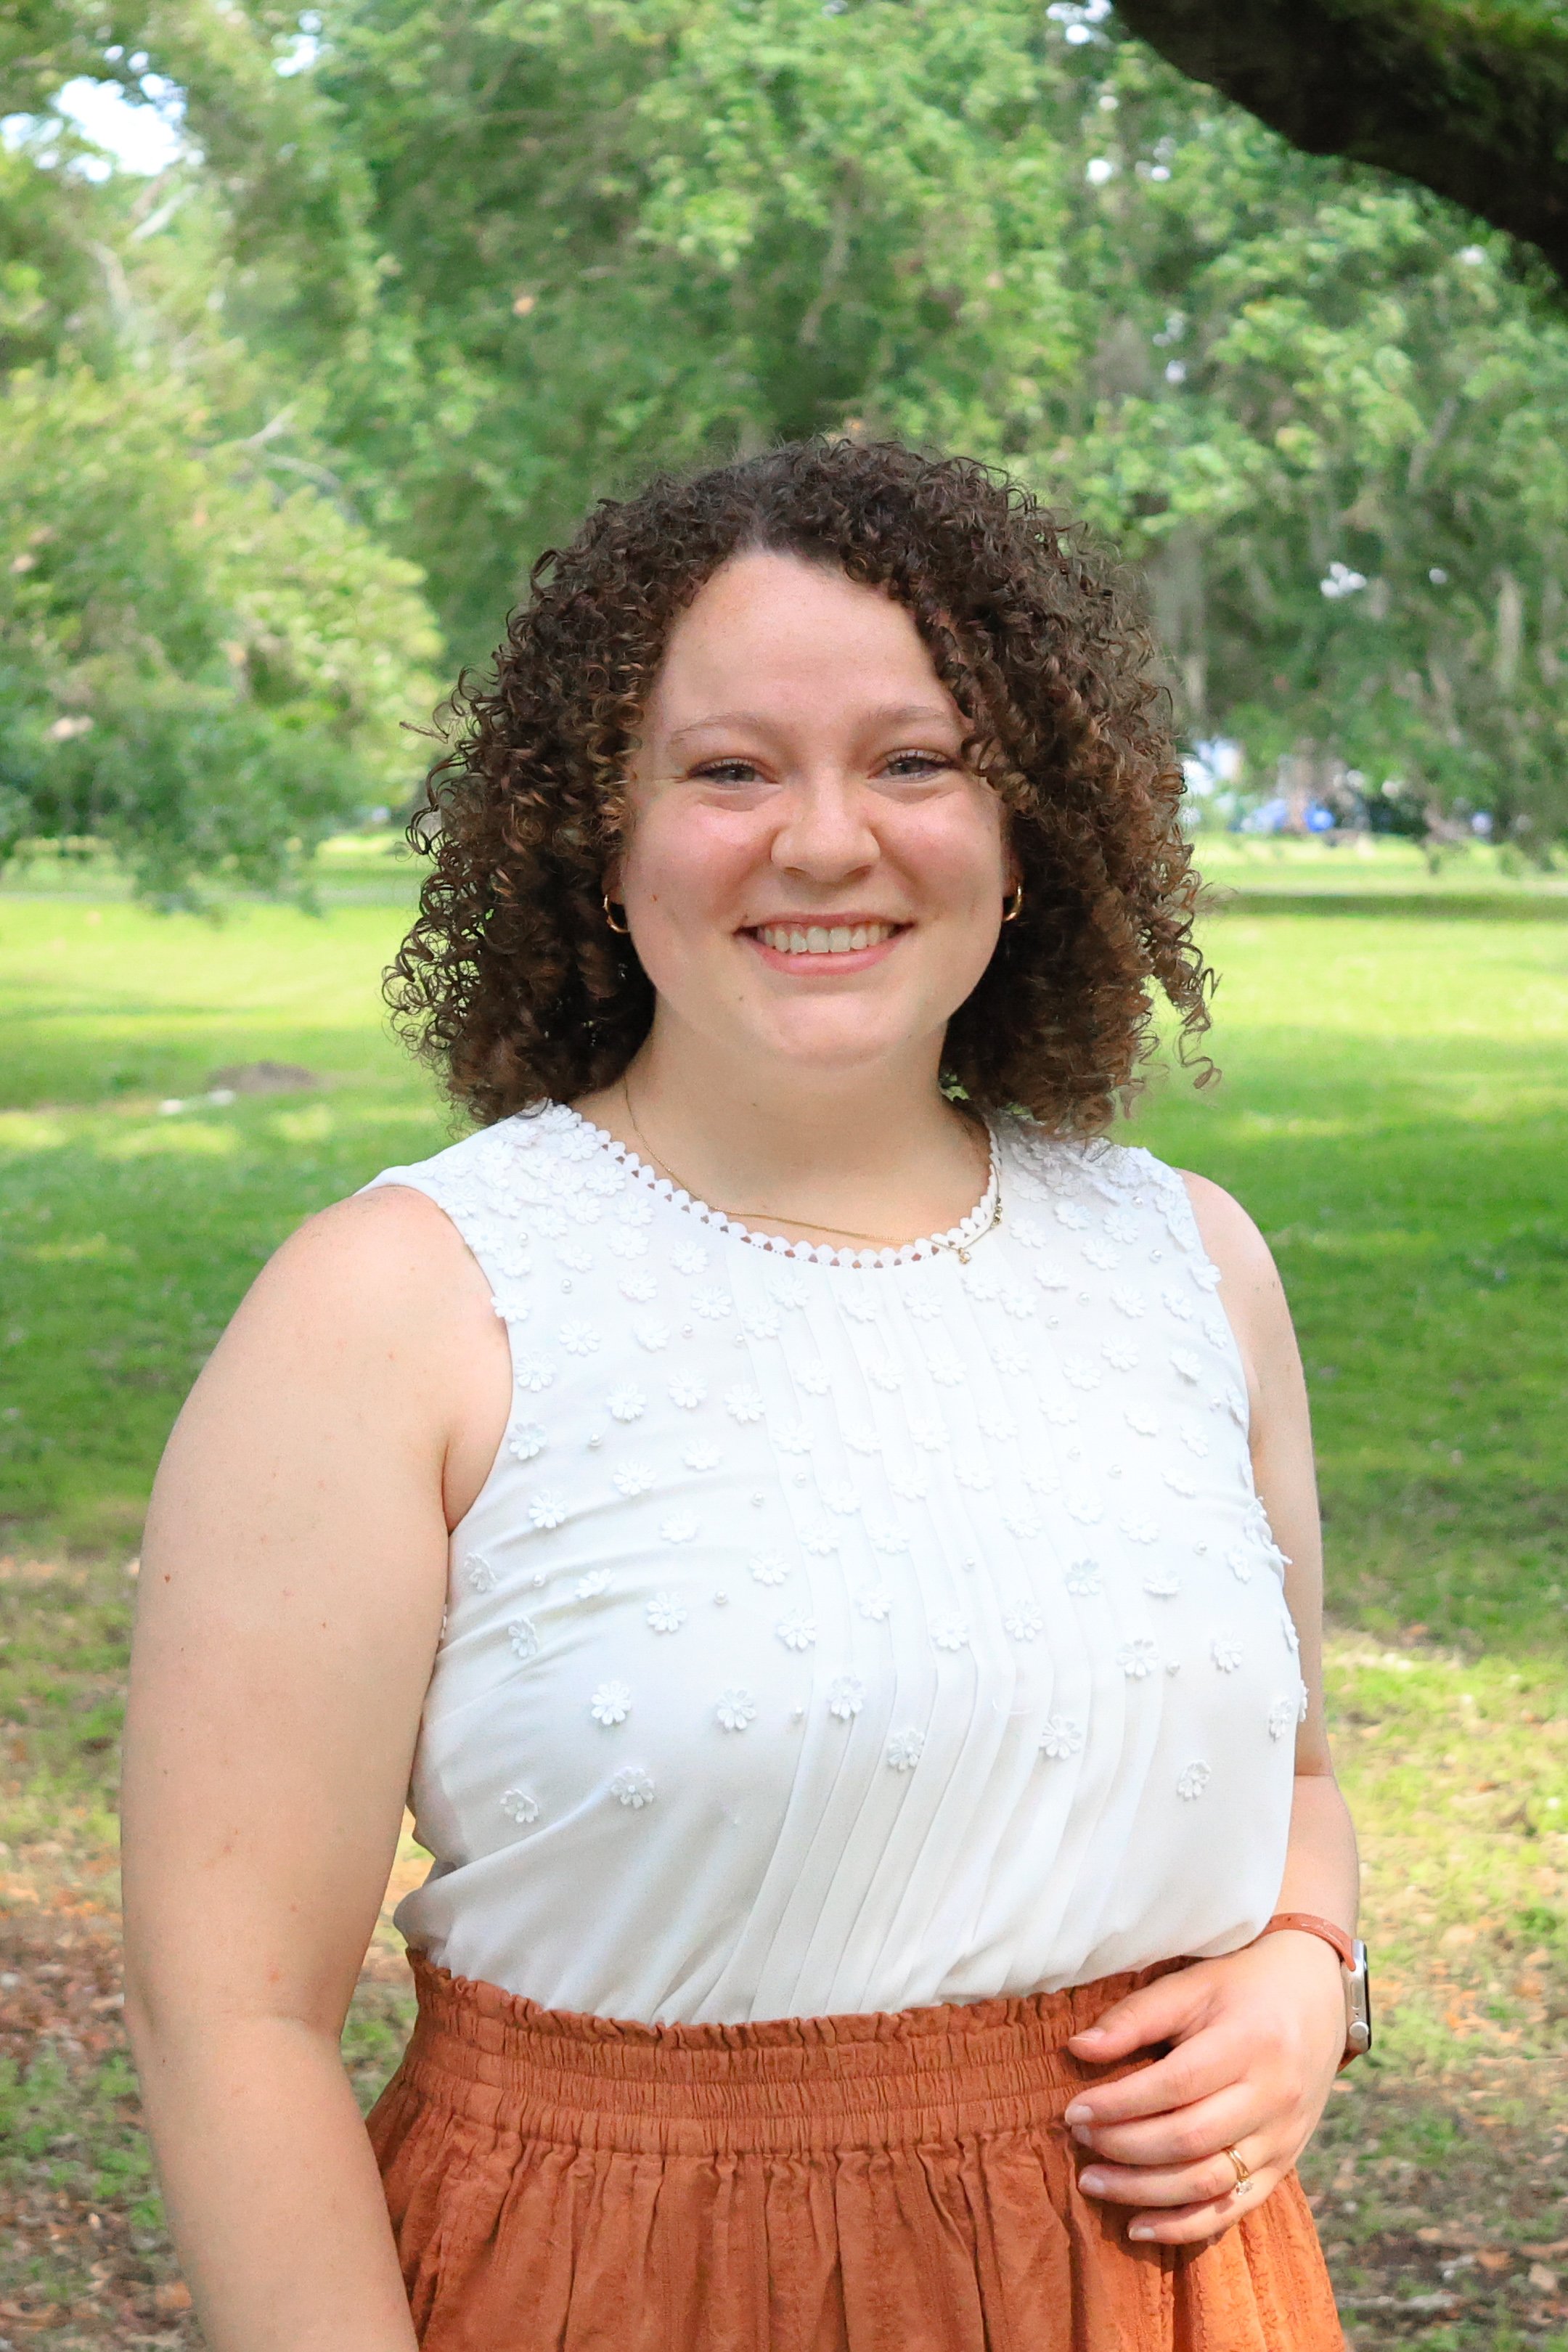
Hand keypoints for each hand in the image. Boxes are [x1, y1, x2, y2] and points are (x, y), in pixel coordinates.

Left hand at [1061, 1932, 1346, 2245]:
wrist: (1316, 1998)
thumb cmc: (1241, 1987)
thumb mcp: (1191, 1986)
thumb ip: (1136, 2017)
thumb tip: (1078, 2049)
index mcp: (1249, 2042)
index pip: (1175, 2085)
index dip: (1120, 2104)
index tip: (1074, 2110)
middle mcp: (1272, 2096)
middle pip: (1189, 2139)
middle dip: (1124, 2147)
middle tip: (1078, 2140)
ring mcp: (1282, 2137)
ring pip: (1208, 2182)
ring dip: (1144, 2191)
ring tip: (1093, 2182)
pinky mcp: (1284, 2164)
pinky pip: (1234, 2209)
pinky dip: (1185, 2226)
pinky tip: (1139, 2226)